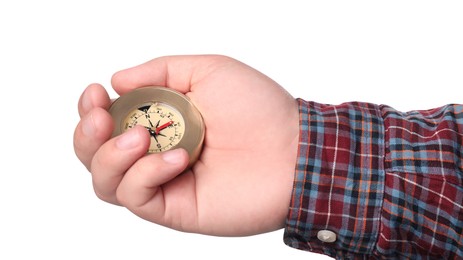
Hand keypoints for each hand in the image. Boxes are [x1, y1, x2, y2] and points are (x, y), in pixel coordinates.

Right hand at [73, 55, 298, 235]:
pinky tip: (177, 159)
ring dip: (109, 156)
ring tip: (140, 137)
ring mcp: (164, 183)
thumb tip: (118, 81)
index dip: (91, 110)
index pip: (108, 122)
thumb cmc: (259, 108)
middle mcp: (156, 154)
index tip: (96, 94)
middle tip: (103, 119)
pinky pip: (136, 197)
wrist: (293, 149)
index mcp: (161, 123)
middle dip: (87, 135)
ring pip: (105, 182)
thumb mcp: (208, 71)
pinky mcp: (176, 209)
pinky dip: (145, 174)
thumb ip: (161, 72)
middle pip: (95, 155)